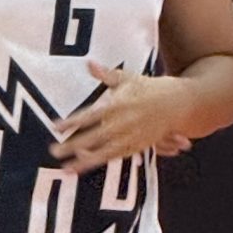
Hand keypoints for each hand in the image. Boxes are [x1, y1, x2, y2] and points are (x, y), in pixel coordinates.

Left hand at [49, 63, 191, 172]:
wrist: (179, 104)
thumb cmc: (149, 88)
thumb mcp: (129, 78)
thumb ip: (107, 74)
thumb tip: (89, 64)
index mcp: (119, 104)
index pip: (91, 115)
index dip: (73, 122)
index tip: (56, 127)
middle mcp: (123, 123)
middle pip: (94, 137)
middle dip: (73, 145)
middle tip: (53, 151)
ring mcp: (131, 137)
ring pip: (104, 152)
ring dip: (84, 161)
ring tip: (65, 168)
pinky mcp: (137, 146)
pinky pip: (115, 157)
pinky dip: (100, 161)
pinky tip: (83, 166)